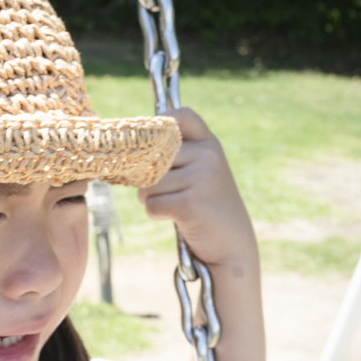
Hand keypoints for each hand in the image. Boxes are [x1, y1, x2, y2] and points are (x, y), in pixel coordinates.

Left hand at [136, 107, 256, 270]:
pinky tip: (178, 218)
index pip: (180, 116)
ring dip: (151, 198)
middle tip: (165, 190)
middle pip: (151, 155)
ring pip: (148, 183)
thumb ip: (177, 153)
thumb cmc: (208, 205)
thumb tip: (129, 147)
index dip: (159, 125)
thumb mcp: (202, 170)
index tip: (152, 145)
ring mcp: (201, 178)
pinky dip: (157, 214)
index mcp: (209, 143)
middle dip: (147, 176)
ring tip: (173, 206)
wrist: (232, 243)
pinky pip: (152, 205)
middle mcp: (207, 155)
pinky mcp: (190, 204)